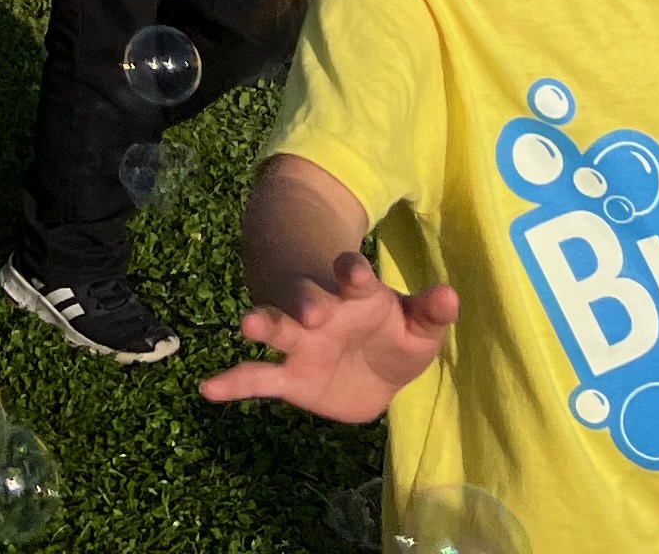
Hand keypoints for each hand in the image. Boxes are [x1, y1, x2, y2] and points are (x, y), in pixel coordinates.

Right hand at [196, 254, 459, 420]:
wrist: (369, 369)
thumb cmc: (393, 334)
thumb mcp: (419, 326)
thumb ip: (431, 312)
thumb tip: (451, 295)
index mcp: (357, 295)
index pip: (354, 277)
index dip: (353, 272)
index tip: (352, 270)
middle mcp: (323, 313)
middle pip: (309, 300)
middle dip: (307, 301)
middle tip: (309, 311)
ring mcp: (303, 344)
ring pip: (278, 330)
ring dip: (264, 324)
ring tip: (246, 323)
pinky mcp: (290, 377)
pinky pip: (257, 378)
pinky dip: (232, 383)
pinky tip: (207, 388)